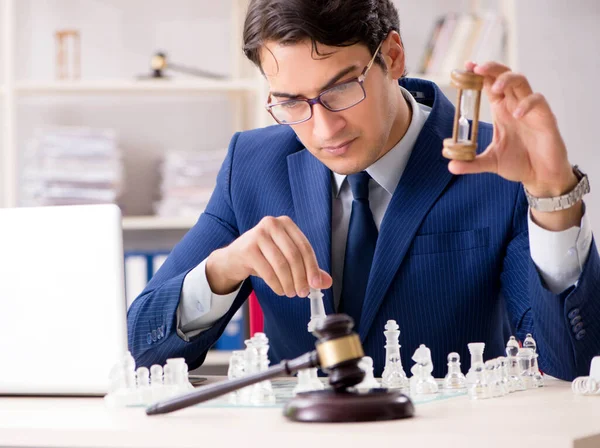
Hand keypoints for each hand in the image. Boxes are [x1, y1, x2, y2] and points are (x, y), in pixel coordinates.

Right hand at [206, 216, 331, 295]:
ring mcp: (258, 234)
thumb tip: (327, 282)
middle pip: (294, 255)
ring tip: (291, 293)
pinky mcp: (247, 248)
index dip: (313, 267)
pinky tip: (279, 290)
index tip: (317, 284)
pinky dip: (276, 284)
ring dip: (289, 283)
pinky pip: (268, 271)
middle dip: (301, 277)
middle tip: (303, 293)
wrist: (234, 259)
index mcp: (285, 223)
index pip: (304, 246)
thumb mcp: (286, 259)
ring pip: (281, 264)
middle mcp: (272, 224)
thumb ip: (307, 268)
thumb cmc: (264, 257)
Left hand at [448, 61, 576, 197]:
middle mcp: (515, 105)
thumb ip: (470, 163)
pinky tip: (517, 113)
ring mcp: (531, 109)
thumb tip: (451, 166)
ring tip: (495, 88)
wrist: (541, 175)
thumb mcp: (490, 163)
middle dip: (492, 69)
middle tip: (477, 68)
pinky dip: (527, 103)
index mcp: (501, 110)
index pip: (489, 85)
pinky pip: (538, 101)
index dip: (479, 74)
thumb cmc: (519, 163)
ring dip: (507, 79)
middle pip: (505, 75)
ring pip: (522, 81)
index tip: (466, 66)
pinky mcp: (545, 117)